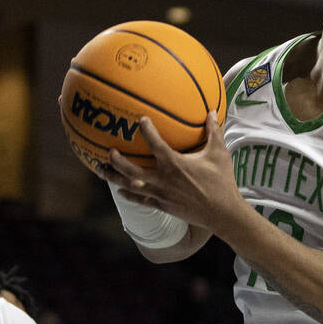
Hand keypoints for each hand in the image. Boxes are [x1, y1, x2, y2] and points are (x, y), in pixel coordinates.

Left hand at [99, 113, 244, 233]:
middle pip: (131, 169)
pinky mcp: (162, 205)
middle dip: (117, 160)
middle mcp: (162, 179)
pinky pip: (140, 200)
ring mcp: (160, 194)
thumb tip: (212, 111)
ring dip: (113, 178)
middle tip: (108, 150)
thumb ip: (214, 131)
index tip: (139, 120)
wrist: (221, 212)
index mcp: (174, 164)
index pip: (155, 143)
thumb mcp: (219, 154)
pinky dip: (128, 195)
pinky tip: (119, 191)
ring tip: (101, 170)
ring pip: (130, 186)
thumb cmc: (221, 182)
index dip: (146, 130)